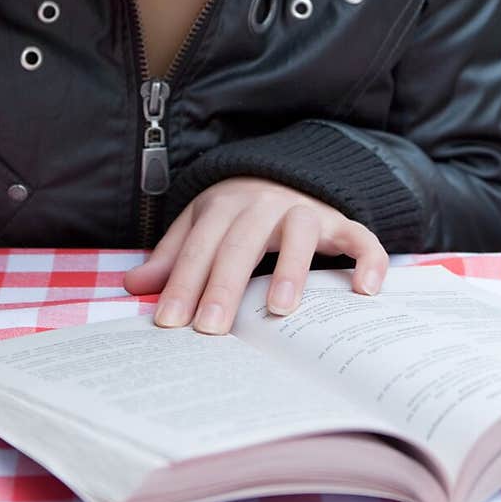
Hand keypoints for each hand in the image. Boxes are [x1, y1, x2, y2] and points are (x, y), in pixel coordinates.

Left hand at [122, 177, 388, 334]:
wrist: (288, 172)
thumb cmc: (238, 214)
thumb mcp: (201, 225)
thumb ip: (173, 256)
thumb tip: (133, 287)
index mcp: (226, 205)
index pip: (200, 246)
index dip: (183, 283)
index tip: (169, 322)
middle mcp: (266, 204)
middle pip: (242, 243)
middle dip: (224, 286)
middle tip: (211, 329)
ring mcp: (306, 210)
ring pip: (301, 233)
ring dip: (291, 270)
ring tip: (280, 311)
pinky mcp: (341, 222)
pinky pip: (360, 238)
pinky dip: (368, 260)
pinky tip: (365, 291)